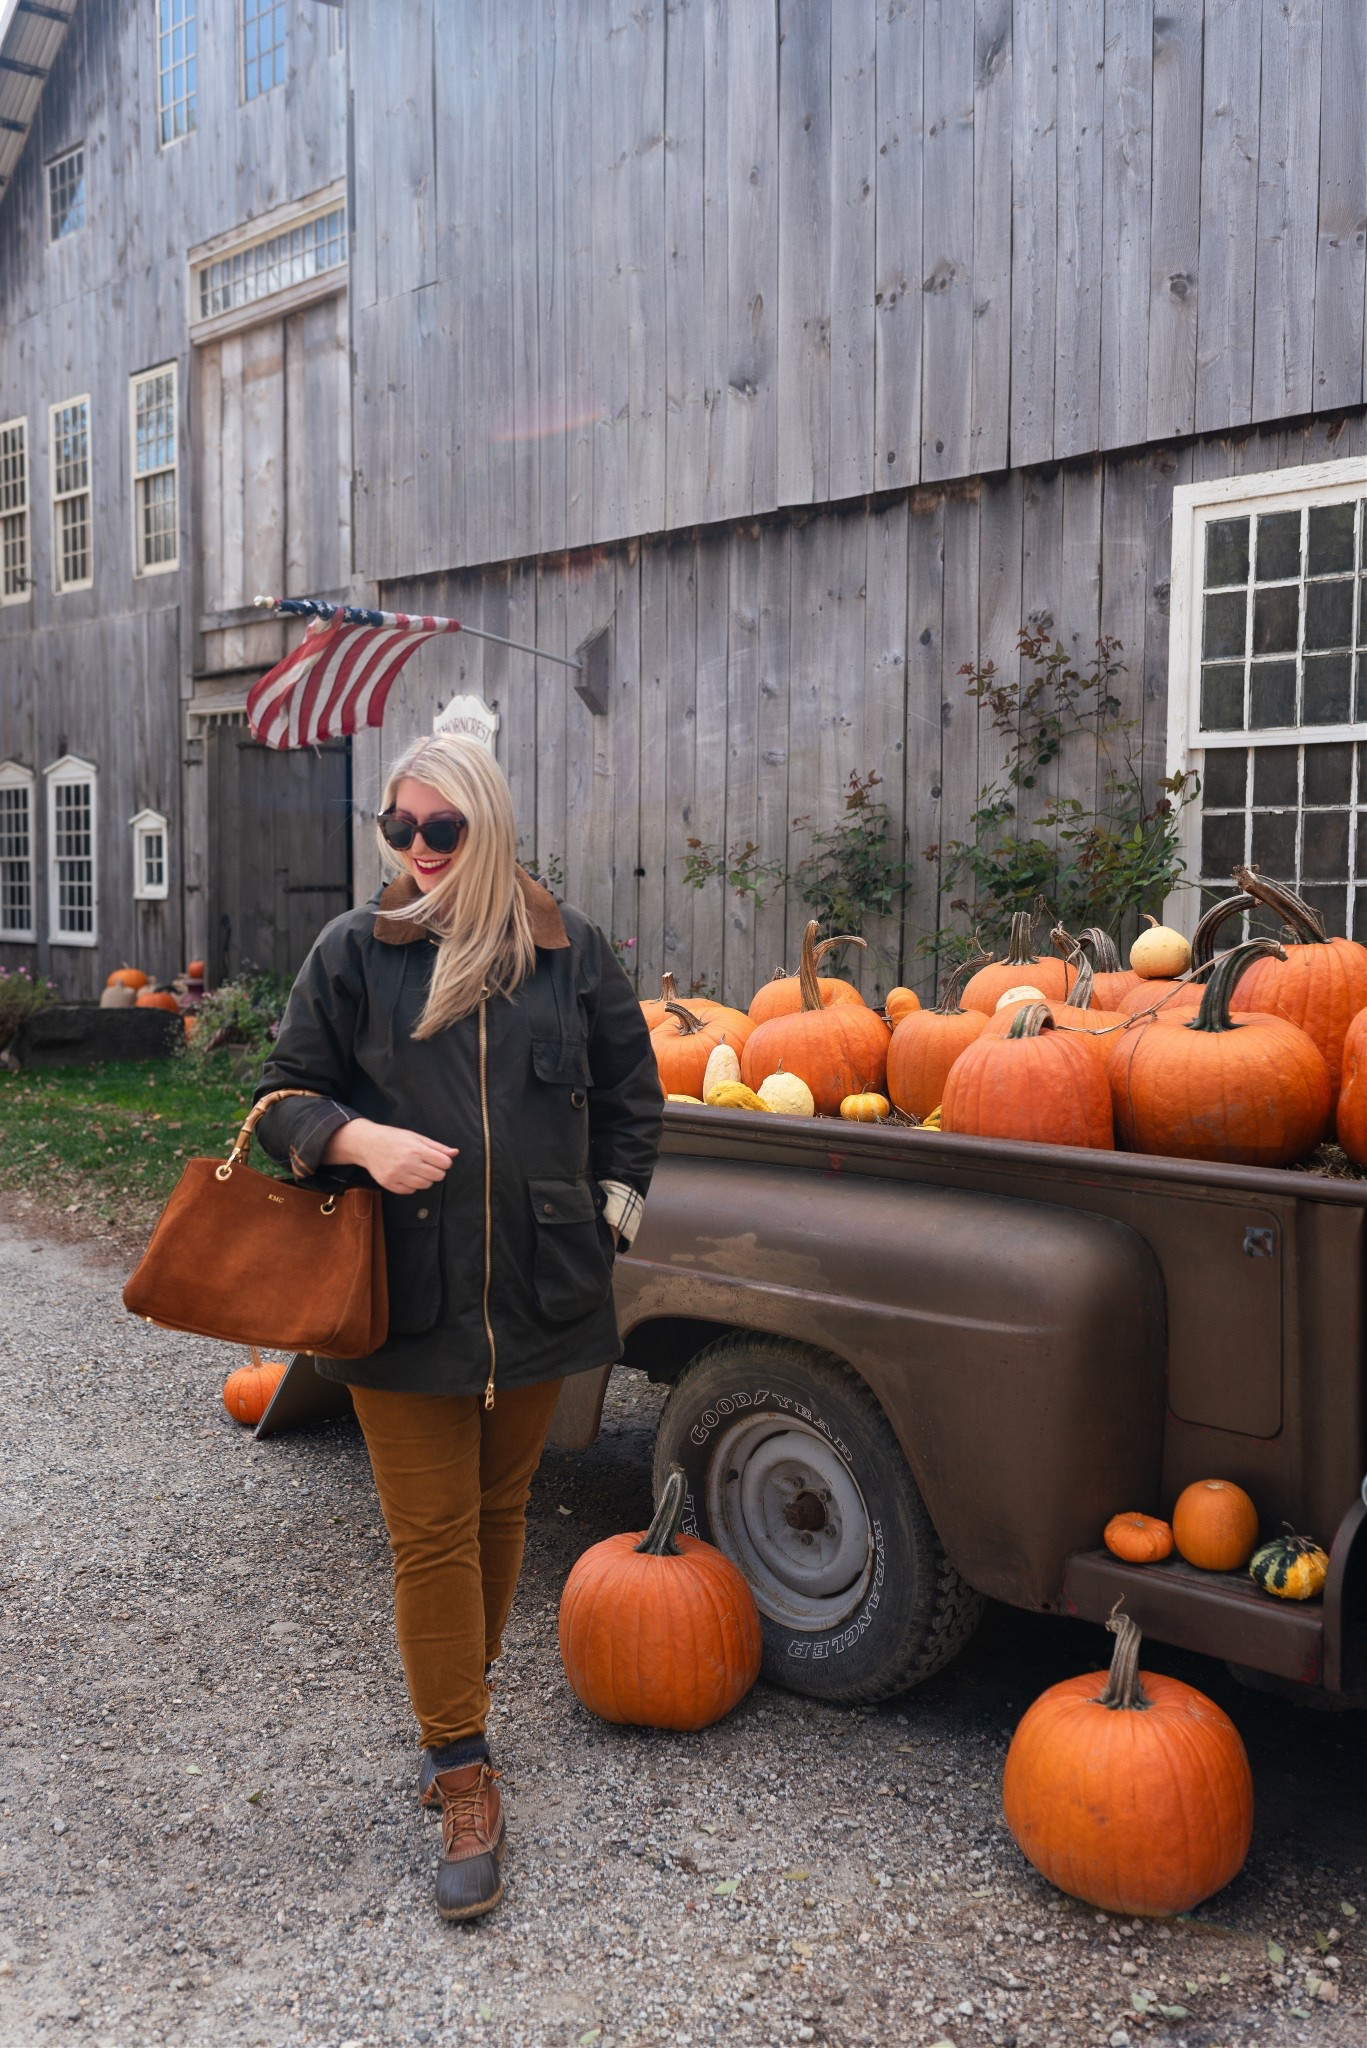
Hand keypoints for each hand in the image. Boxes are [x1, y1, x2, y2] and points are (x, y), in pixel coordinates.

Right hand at [322, 1118, 457, 1192]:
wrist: (368, 1144)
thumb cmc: (394, 1138)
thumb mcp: (416, 1137)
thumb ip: (437, 1147)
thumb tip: (455, 1153)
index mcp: (416, 1150)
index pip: (444, 1163)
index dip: (445, 1162)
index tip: (440, 1160)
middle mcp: (407, 1163)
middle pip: (437, 1176)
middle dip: (437, 1171)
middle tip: (429, 1165)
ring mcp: (397, 1175)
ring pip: (425, 1185)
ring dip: (426, 1179)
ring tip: (418, 1170)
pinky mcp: (389, 1184)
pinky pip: (410, 1191)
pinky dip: (412, 1185)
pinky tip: (407, 1175)